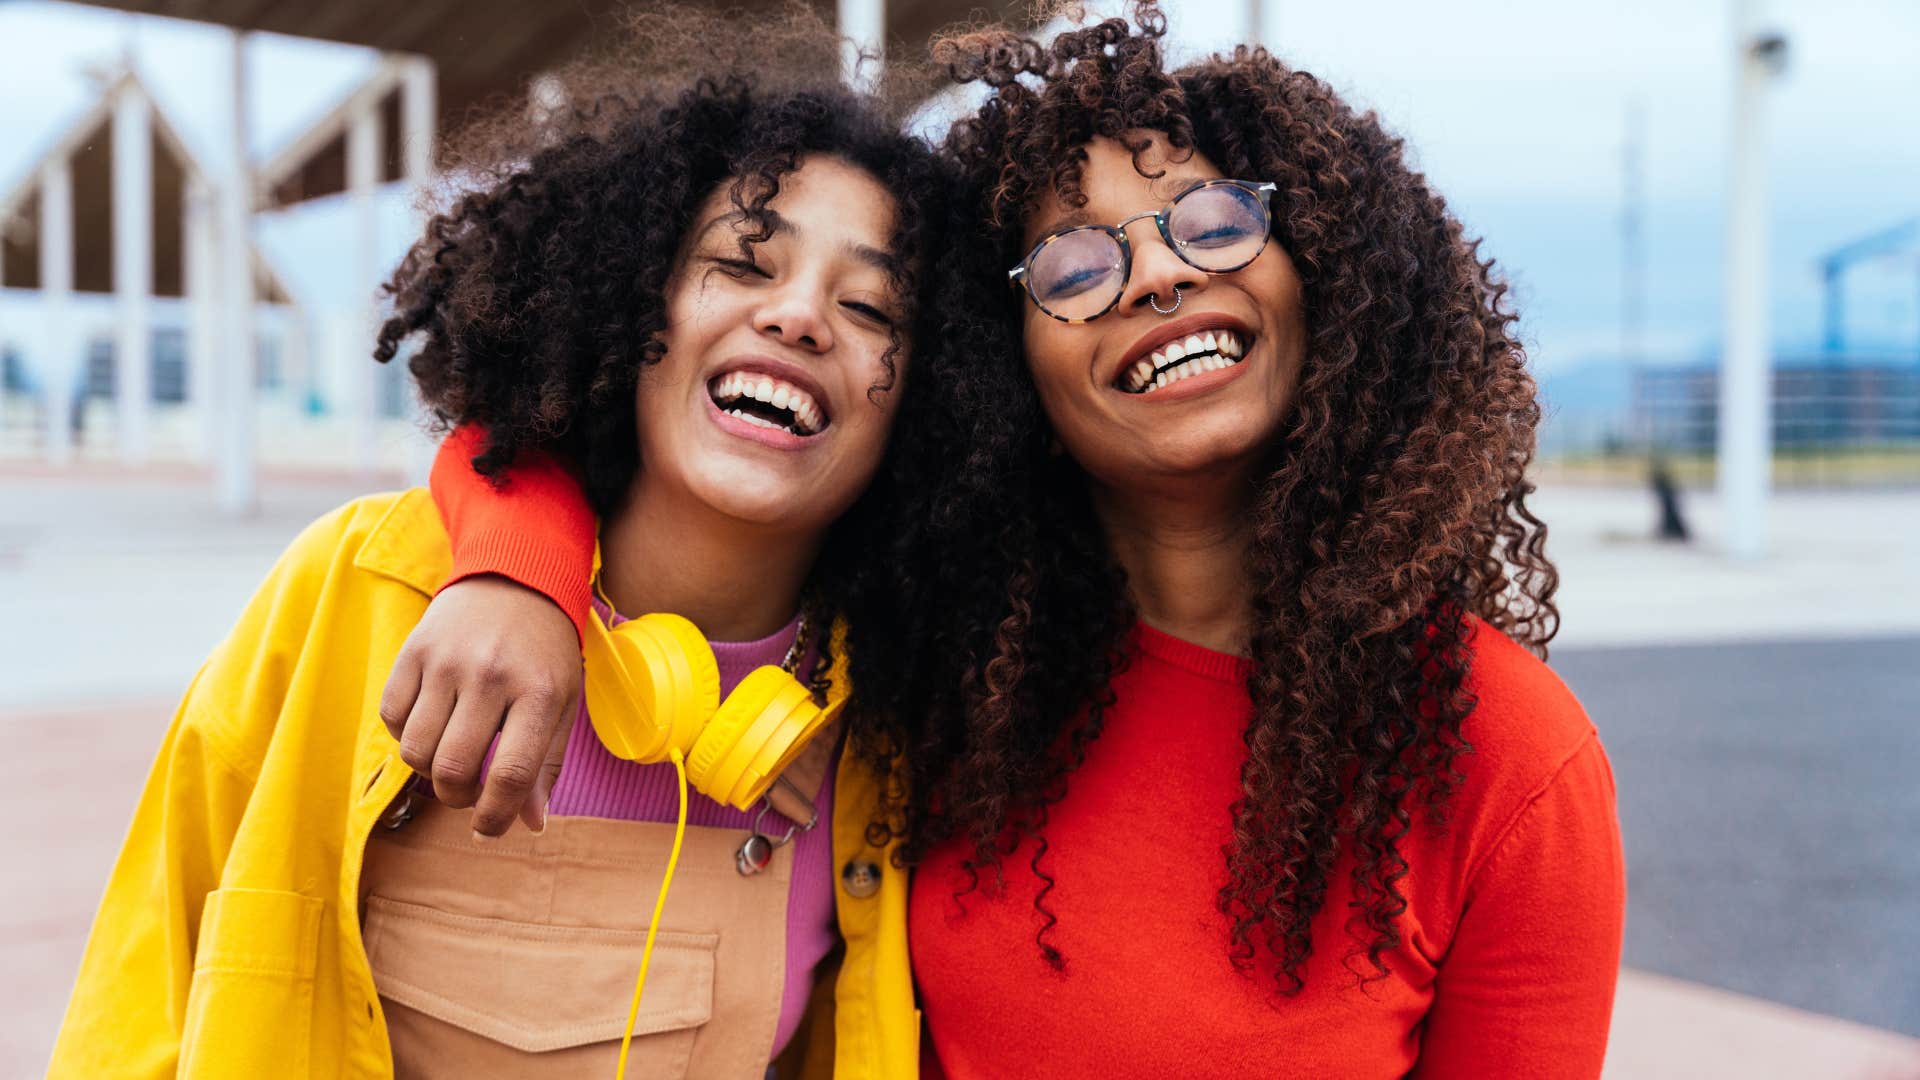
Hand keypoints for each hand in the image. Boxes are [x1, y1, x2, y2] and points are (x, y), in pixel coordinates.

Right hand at [379, 574, 582, 835]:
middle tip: (469, 793)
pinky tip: (430, 726)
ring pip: (415, 750)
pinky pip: (391, 717)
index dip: (495, 816)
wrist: (515, 578)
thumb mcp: (561, 702)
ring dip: (429, 771)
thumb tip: (531, 825)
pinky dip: (404, 736)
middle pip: (454, 770)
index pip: (510, 775)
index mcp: (537, 692)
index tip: (489, 829)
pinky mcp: (413, 650)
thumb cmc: (543, 651)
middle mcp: (489, 675)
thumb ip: (546, 764)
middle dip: (458, 798)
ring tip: (451, 759)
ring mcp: (446, 661)